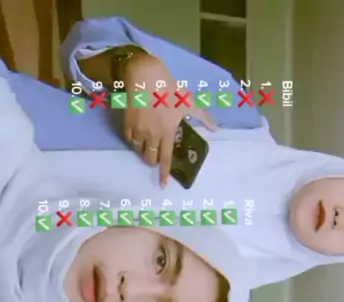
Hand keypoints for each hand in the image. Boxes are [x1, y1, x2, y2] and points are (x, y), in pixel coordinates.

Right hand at [121, 51, 215, 183]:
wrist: (144, 74)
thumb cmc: (168, 88)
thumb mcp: (189, 101)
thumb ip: (203, 117)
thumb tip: (216, 129)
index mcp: (167, 132)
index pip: (166, 159)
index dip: (164, 173)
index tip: (163, 185)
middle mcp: (151, 135)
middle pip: (150, 158)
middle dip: (153, 160)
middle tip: (156, 155)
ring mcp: (138, 130)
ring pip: (138, 150)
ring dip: (144, 151)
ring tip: (148, 144)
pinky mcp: (127, 124)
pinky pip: (129, 139)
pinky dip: (134, 141)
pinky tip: (138, 135)